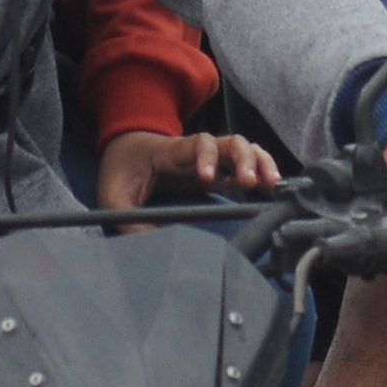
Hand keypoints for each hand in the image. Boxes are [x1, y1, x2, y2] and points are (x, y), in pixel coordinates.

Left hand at [96, 128, 282, 216]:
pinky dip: (262, 171)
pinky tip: (272, 189)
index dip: (207, 157)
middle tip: (252, 183)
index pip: (197, 145)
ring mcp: (210, 157)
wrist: (127, 148)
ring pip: (244, 149)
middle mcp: (197, 150)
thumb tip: (151, 244)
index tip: (209, 179)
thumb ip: (128, 219)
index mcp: (172, 151)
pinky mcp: (217, 169)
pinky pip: (245, 165)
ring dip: (260, 163)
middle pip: (230, 142)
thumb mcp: (113, 195)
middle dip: (245, 159)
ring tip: (272, 186)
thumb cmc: (121, 169)